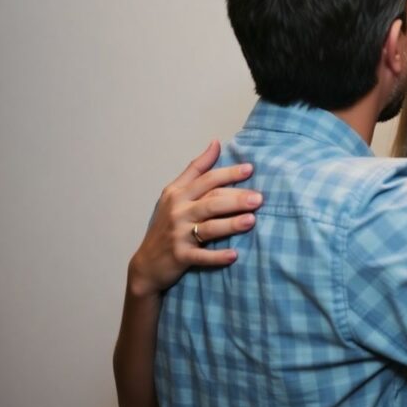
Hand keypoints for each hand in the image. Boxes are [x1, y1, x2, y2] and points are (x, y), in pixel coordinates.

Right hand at [127, 140, 261, 297]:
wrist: (147, 263)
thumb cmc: (167, 223)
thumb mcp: (175, 193)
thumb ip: (196, 169)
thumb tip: (216, 143)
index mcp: (177, 194)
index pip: (207, 179)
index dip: (228, 173)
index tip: (250, 169)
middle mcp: (178, 212)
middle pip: (211, 202)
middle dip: (236, 199)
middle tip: (259, 199)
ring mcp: (178, 235)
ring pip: (209, 227)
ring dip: (231, 224)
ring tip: (252, 221)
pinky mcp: (180, 257)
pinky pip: (202, 256)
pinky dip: (217, 257)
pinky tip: (234, 255)